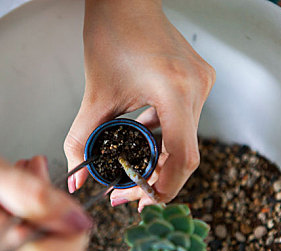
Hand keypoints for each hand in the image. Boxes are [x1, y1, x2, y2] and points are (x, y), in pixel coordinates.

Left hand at [64, 0, 214, 208]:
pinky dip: (165, 140)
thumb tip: (79, 179)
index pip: (182, 157)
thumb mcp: (95, 94)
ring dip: (161, 162)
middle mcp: (196, 88)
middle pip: (185, 154)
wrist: (127, 1)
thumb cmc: (112, 35)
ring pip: (187, 141)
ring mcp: (201, 85)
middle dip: (158, 181)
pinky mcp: (198, 82)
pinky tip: (143, 146)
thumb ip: (82, 140)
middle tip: (132, 196)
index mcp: (174, 91)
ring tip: (134, 176)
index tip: (142, 200)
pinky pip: (186, 123)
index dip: (165, 187)